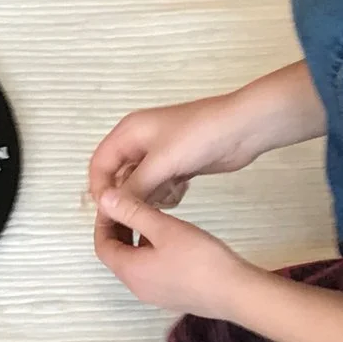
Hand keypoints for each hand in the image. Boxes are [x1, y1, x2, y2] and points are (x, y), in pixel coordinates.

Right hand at [86, 89, 272, 209]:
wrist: (242, 129)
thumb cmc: (199, 136)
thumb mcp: (161, 162)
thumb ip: (133, 186)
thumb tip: (108, 205)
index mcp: (129, 132)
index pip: (100, 164)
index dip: (101, 188)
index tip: (112, 212)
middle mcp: (140, 143)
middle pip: (120, 176)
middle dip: (129, 195)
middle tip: (142, 211)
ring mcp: (160, 155)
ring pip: (140, 185)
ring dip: (150, 196)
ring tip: (170, 193)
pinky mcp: (177, 165)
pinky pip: (160, 187)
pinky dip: (167, 193)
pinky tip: (182, 190)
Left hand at [92, 186, 258, 317]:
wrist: (236, 293)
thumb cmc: (199, 258)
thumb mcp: (164, 228)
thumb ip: (132, 211)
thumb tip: (104, 198)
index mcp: (129, 271)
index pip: (102, 245)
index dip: (103, 222)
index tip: (115, 202)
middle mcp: (137, 287)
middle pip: (117, 256)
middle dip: (119, 230)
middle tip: (131, 206)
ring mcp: (155, 295)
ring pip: (135, 264)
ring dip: (136, 241)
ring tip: (151, 218)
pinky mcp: (173, 297)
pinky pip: (151, 272)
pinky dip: (150, 253)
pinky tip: (170, 240)